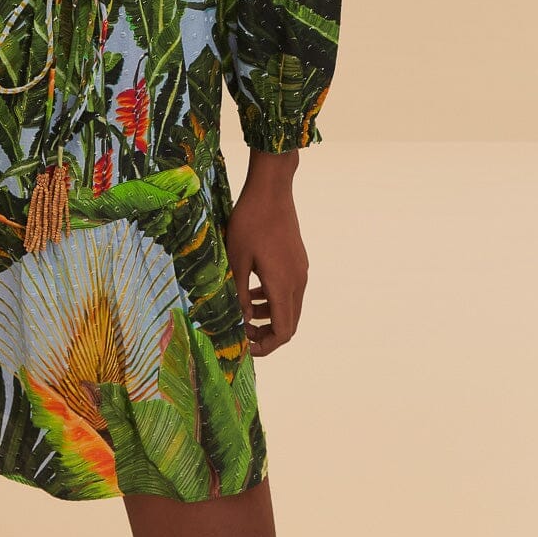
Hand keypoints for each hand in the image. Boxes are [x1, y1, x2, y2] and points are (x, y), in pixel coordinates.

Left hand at [225, 180, 308, 356]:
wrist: (271, 189)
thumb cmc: (250, 221)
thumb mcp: (237, 259)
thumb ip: (240, 293)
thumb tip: (242, 320)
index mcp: (283, 285)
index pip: (283, 332)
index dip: (266, 347)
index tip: (247, 347)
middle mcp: (297, 281)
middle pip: (288, 322)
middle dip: (267, 334)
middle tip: (243, 332)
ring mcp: (300, 270)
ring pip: (289, 306)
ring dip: (269, 315)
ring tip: (245, 311)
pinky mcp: (298, 260)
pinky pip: (289, 289)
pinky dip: (274, 298)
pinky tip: (254, 288)